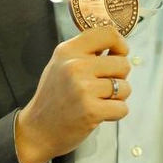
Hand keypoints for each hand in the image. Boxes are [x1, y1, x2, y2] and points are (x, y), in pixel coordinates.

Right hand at [15, 25, 130, 162]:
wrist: (37, 129)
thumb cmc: (53, 97)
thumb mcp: (60, 65)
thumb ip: (84, 54)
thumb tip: (117, 46)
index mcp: (67, 50)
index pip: (108, 34)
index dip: (120, 45)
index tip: (116, 56)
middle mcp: (75, 65)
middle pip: (123, 63)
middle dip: (118, 78)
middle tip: (99, 88)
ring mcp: (83, 88)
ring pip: (125, 87)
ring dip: (116, 97)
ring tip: (96, 101)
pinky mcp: (91, 110)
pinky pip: (122, 108)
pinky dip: (114, 113)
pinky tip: (97, 114)